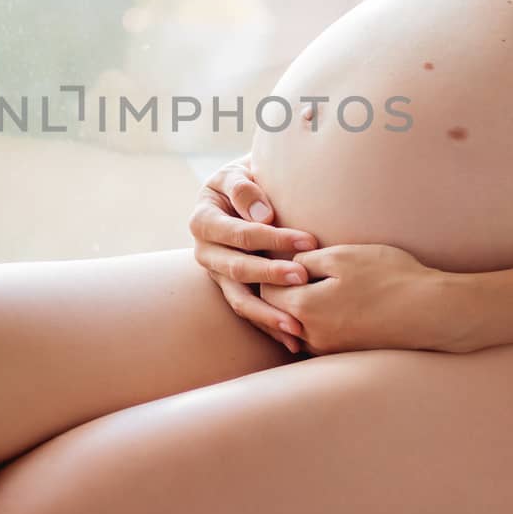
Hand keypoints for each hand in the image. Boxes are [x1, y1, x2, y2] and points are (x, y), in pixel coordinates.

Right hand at [188, 154, 319, 353]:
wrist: (241, 193)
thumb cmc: (244, 180)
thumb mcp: (237, 173)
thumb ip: (244, 188)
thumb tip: (263, 215)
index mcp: (203, 221)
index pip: (240, 234)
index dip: (273, 238)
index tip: (309, 241)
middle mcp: (205, 252)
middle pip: (238, 269)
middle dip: (271, 275)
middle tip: (303, 279)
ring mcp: (217, 275)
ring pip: (239, 300)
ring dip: (268, 314)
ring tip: (296, 326)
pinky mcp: (231, 291)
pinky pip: (249, 312)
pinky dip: (270, 326)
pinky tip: (294, 339)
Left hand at [261, 242, 459, 354]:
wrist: (432, 312)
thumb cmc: (389, 277)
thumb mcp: (343, 256)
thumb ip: (306, 260)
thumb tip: (287, 266)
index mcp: (304, 308)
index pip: (267, 291)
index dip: (272, 271)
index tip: (283, 257)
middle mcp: (311, 336)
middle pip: (278, 313)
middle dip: (282, 292)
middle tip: (294, 271)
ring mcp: (329, 350)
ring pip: (298, 328)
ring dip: (300, 309)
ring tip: (316, 287)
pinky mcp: (346, 355)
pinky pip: (319, 338)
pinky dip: (319, 322)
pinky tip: (336, 305)